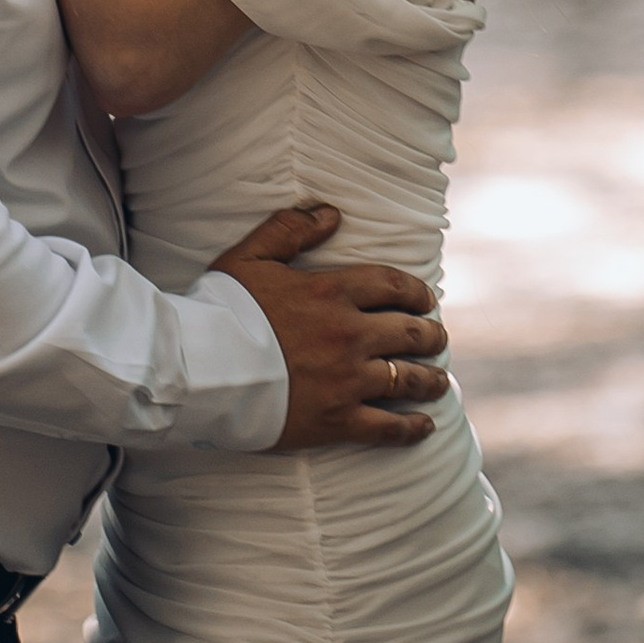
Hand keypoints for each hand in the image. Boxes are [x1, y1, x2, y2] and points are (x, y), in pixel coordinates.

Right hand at [209, 203, 446, 450]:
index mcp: (332, 292)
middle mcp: (349, 335)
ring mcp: (347, 380)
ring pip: (407, 379)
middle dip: (431, 335)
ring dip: (430, 378)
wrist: (203, 369)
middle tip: (437, 337)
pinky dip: (411, 428)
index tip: (426, 300)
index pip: (393, 286)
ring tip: (440, 380)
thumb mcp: (251, 256)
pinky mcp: (338, 420)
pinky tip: (425, 426)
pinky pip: (388, 427)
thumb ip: (291, 229)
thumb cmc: (223, 310)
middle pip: (409, 333)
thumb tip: (331, 214)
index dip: (416, 293)